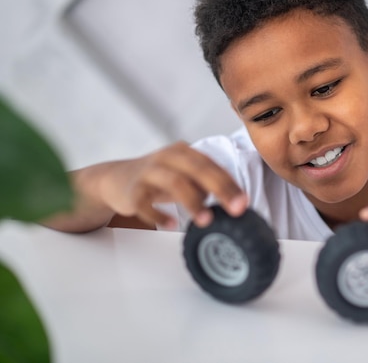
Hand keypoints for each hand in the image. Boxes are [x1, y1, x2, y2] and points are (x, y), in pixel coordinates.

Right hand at [98, 141, 246, 228]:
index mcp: (184, 152)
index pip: (212, 166)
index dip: (230, 184)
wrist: (115, 178)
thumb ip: (205, 184)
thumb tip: (230, 202)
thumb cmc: (157, 178)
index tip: (244, 202)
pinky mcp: (133, 189)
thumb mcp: (183, 175)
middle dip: (221, 189)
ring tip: (205, 220)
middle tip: (236, 209)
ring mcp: (149, 171)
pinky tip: (170, 224)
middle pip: (198, 169)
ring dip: (193, 202)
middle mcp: (168, 157)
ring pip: (174, 182)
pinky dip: (159, 214)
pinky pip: (146, 202)